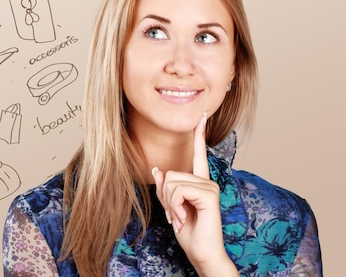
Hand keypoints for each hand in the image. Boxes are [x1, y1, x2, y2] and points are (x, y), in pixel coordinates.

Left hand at [152, 113, 238, 275]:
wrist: (201, 253)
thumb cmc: (188, 232)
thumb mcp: (171, 207)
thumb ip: (165, 188)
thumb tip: (158, 169)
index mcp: (199, 183)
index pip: (198, 155)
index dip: (199, 135)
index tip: (202, 115)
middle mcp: (207, 182)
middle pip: (170, 174)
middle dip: (165, 196)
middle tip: (176, 214)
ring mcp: (210, 187)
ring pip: (172, 182)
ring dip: (170, 203)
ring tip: (181, 217)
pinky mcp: (209, 195)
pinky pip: (178, 191)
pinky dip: (175, 206)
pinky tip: (185, 218)